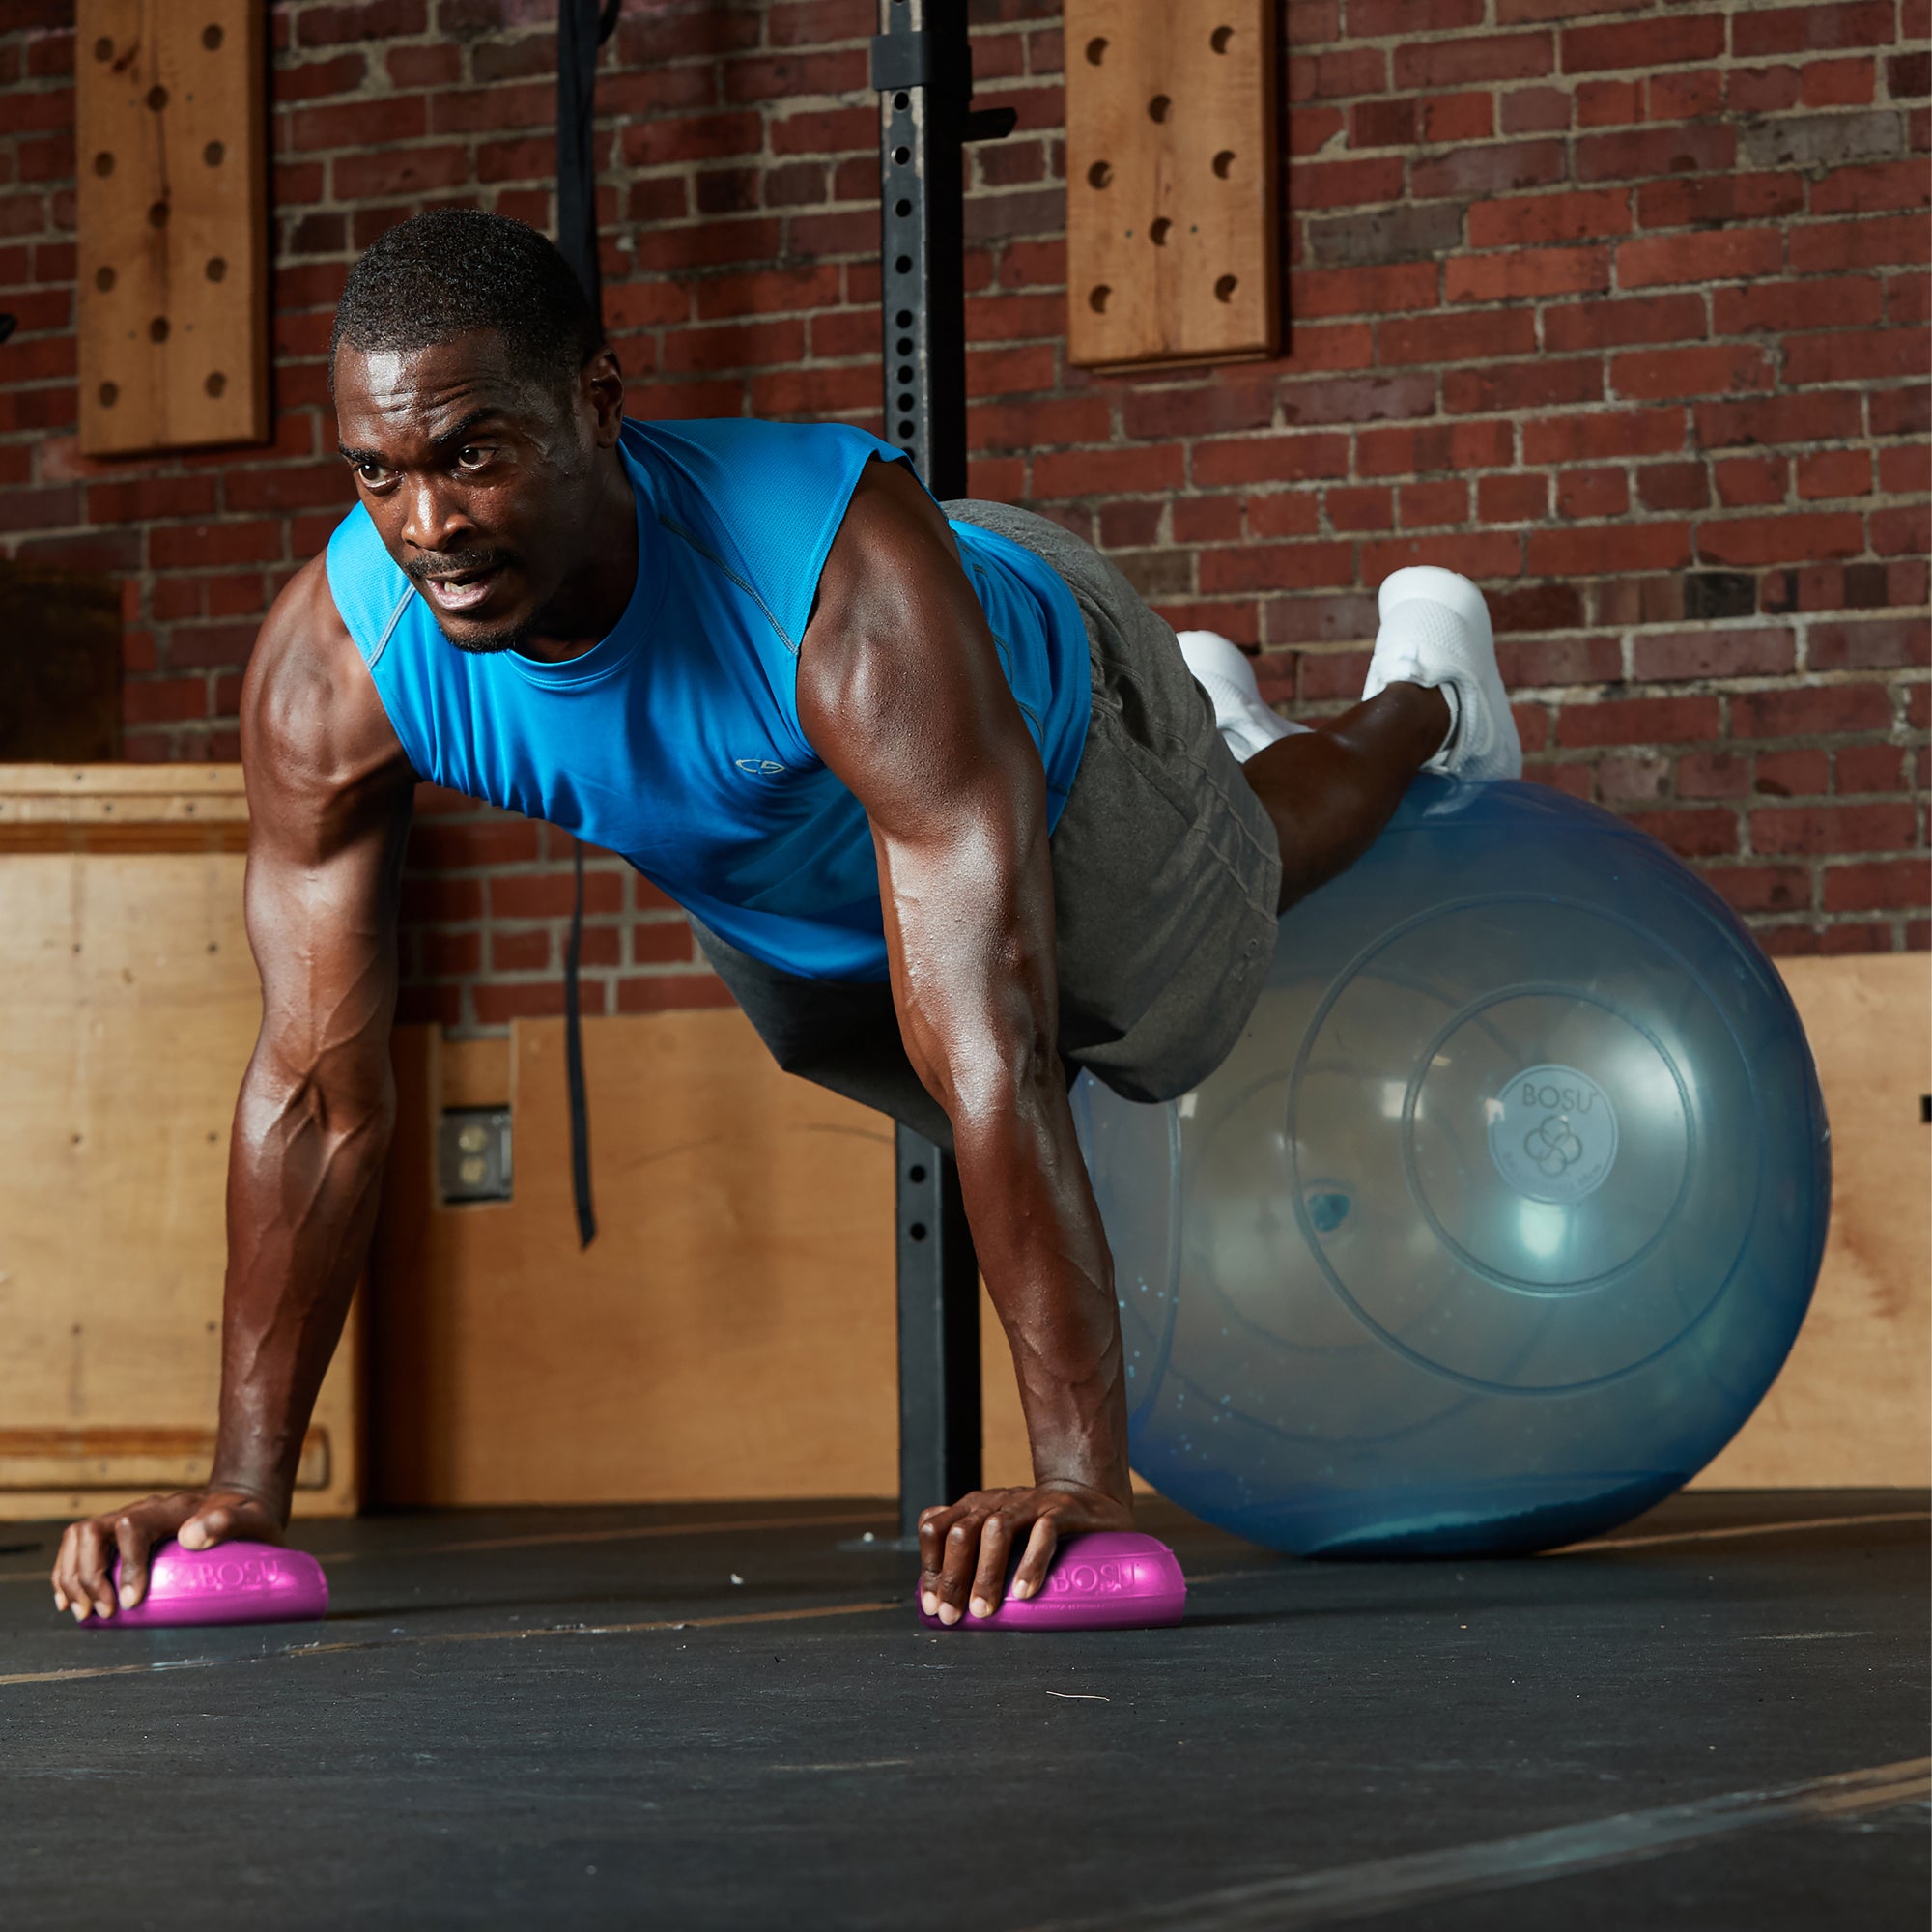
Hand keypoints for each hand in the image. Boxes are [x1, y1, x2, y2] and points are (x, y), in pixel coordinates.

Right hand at [50, 1488, 284, 1623]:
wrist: (241, 1506)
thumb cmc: (248, 1518)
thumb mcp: (252, 1517)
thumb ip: (228, 1522)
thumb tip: (190, 1537)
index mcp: (173, 1507)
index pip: (133, 1526)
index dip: (127, 1565)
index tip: (132, 1602)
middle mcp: (144, 1510)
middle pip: (93, 1531)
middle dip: (89, 1576)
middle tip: (106, 1613)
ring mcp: (128, 1520)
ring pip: (78, 1537)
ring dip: (72, 1577)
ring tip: (84, 1612)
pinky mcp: (119, 1536)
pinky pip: (79, 1547)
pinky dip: (67, 1573)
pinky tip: (70, 1601)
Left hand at [918, 1481, 1133, 1624]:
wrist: (1088, 1501)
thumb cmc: (1037, 1531)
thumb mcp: (999, 1540)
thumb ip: (973, 1562)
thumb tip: (943, 1608)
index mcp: (973, 1509)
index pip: (935, 1529)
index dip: (930, 1568)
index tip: (934, 1606)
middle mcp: (995, 1502)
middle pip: (961, 1532)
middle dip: (953, 1577)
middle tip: (953, 1616)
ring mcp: (1028, 1504)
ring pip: (996, 1529)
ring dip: (986, 1573)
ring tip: (983, 1610)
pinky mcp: (1061, 1510)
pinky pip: (1043, 1532)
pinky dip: (1031, 1562)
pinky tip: (1024, 1591)